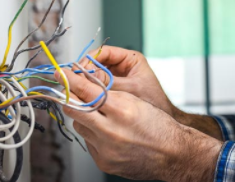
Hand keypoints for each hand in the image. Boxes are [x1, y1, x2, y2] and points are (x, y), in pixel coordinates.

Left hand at [57, 69, 222, 180]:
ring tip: (97, 113)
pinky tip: (106, 131)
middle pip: (76, 109)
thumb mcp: (137, 101)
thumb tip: (85, 84)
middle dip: (67, 96)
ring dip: (83, 116)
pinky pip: (88, 142)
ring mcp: (106, 148)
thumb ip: (110, 94)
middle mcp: (111, 130)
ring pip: (80, 126)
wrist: (173, 154)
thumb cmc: (159, 125)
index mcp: (122, 109)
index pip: (88, 90)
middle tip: (63, 88)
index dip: (71, 80)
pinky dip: (93, 134)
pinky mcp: (104, 162)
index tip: (61, 72)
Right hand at [80, 46, 176, 116]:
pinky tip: (84, 97)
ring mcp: (116, 77)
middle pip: (96, 63)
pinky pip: (97, 87)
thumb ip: (108, 83)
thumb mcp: (130, 89)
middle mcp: (122, 65)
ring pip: (94, 75)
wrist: (160, 124)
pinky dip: (89, 91)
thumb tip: (85, 78)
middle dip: (84, 71)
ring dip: (85, 82)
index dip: (88, 60)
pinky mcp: (112, 89)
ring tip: (77, 90)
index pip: (103, 52)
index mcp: (130, 59)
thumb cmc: (153, 101)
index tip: (78, 70)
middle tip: (74, 81)